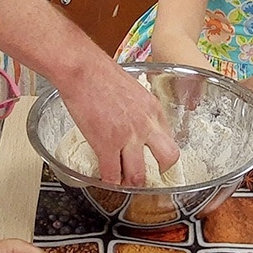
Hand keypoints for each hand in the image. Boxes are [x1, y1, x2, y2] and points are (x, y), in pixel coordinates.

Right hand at [60, 57, 178, 185]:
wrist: (82, 70)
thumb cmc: (102, 74)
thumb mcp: (134, 88)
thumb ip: (140, 108)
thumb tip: (136, 121)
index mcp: (154, 109)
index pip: (169, 138)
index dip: (161, 152)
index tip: (154, 158)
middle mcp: (146, 125)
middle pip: (167, 158)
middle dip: (159, 172)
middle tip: (150, 176)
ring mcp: (127, 137)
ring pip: (138, 175)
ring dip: (131, 183)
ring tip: (124, 182)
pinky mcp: (105, 144)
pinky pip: (111, 175)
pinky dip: (109, 182)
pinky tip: (105, 180)